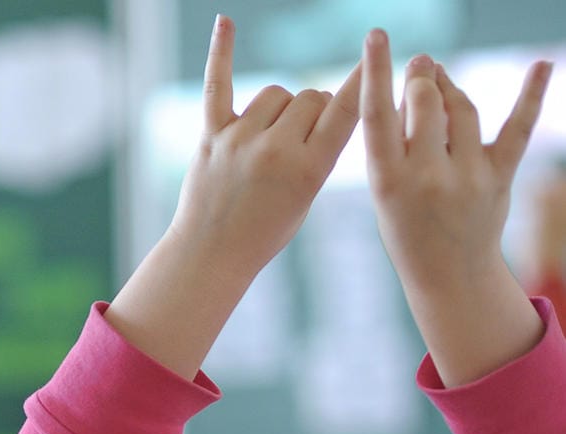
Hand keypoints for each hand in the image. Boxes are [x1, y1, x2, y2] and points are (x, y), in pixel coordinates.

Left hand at [105, 16, 359, 377]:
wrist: (211, 255)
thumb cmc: (265, 230)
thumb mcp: (307, 197)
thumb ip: (317, 150)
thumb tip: (323, 102)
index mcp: (309, 170)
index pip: (346, 111)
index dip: (363, 83)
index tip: (380, 54)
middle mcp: (274, 150)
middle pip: (310, 97)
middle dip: (314, 111)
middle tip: (301, 142)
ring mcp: (239, 140)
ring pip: (276, 94)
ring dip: (280, 108)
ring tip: (270, 141)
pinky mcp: (210, 136)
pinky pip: (218, 85)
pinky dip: (222, 53)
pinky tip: (225, 21)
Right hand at [362, 33, 551, 384]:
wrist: (447, 273)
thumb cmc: (407, 225)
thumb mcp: (386, 189)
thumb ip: (399, 140)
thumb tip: (423, 79)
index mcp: (387, 181)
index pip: (378, 115)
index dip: (376, 72)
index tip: (377, 37)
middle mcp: (426, 177)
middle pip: (426, 105)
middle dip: (423, 78)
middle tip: (421, 65)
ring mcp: (466, 177)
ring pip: (462, 109)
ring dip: (450, 87)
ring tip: (439, 79)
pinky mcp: (499, 177)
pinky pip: (518, 127)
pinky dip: (532, 94)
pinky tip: (543, 64)